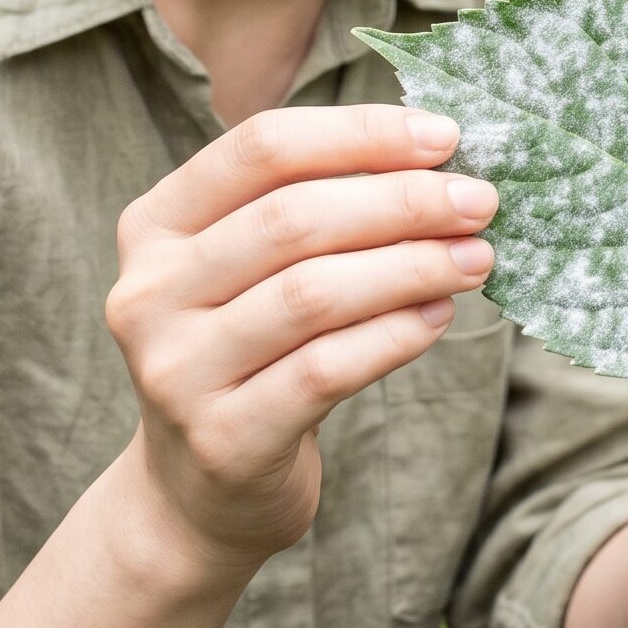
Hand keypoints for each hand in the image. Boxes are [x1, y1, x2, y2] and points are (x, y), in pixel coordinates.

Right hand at [105, 104, 499, 579]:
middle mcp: (148, 292)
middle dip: (402, 201)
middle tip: (479, 200)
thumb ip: (319, 206)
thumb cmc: (252, 351)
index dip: (360, 134)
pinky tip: (440, 316)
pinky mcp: (221, 439)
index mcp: (155, 225)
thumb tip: (438, 156)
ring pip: (312, 294)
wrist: (198, 493)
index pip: (262, 148)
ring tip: (475, 258)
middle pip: (292, 219)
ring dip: (411, 267)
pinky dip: (394, 336)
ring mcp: (176, 370)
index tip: (445, 137)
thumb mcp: (256, 269)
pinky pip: (325, 370)